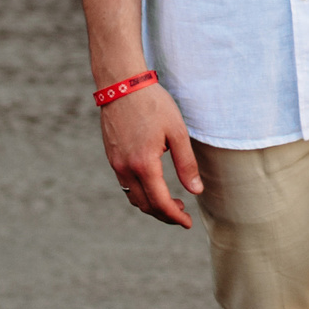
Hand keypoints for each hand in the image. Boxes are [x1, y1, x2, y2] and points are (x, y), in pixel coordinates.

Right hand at [101, 84, 201, 227]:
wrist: (122, 85)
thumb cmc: (153, 104)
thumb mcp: (176, 131)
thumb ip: (186, 164)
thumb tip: (196, 191)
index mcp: (144, 164)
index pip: (160, 202)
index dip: (175, 217)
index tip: (187, 223)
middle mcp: (126, 169)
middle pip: (145, 205)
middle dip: (164, 214)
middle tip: (182, 214)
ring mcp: (116, 164)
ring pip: (133, 197)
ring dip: (151, 205)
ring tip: (171, 202)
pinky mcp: (112, 157)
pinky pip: (125, 185)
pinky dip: (140, 193)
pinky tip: (153, 185)